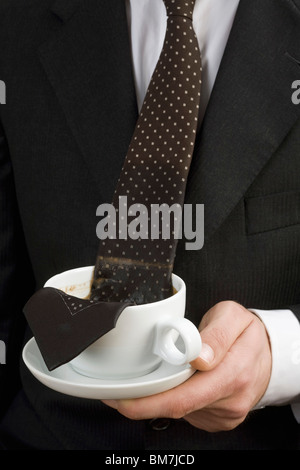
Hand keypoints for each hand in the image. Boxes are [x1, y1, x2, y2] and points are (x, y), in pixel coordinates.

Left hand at [102, 301, 271, 431]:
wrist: (269, 354)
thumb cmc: (248, 333)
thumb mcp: (234, 317)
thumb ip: (217, 334)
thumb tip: (200, 358)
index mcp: (232, 373)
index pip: (185, 397)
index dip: (149, 402)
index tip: (123, 398)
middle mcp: (230, 400)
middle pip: (178, 408)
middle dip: (144, 403)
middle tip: (118, 394)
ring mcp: (225, 414)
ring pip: (182, 411)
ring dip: (161, 398)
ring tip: (157, 375)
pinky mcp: (220, 420)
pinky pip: (190, 412)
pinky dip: (175, 399)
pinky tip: (176, 383)